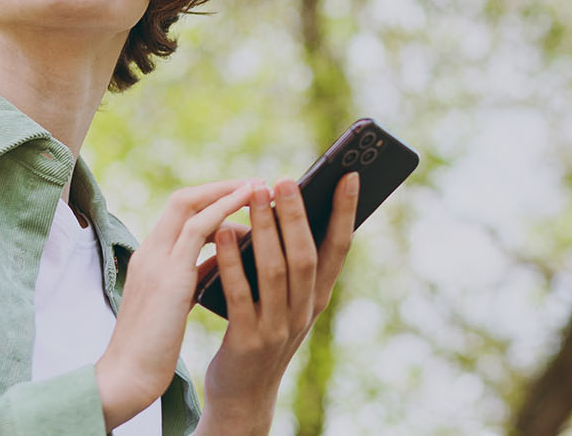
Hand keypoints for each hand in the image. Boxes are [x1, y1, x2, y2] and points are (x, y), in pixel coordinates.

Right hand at [95, 179, 254, 429]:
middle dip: (222, 187)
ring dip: (227, 191)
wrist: (128, 376)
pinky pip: (198, 229)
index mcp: (150, 258)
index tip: (242, 196)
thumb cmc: (151, 347)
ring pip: (190, 205)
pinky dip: (224, 211)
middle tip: (257, 183)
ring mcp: (156, 259)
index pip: (179, 213)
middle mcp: (150, 251)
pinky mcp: (168, 275)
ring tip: (260, 187)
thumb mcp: (174, 302)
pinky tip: (249, 209)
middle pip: (184, 199)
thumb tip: (222, 259)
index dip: (211, 200)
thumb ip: (192, 276)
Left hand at [197, 172, 359, 434]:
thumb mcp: (287, 301)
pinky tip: (221, 234)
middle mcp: (304, 312)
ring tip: (253, 194)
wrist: (243, 396)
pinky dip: (232, 262)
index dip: (346, 213)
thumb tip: (284, 206)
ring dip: (264, 228)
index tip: (350, 176)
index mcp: (318, 298)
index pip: (339, 249)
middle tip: (284, 178)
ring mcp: (277, 328)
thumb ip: (290, 264)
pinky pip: (240, 294)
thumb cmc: (261, 333)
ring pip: (276, 271)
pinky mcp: (247, 341)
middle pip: (305, 256)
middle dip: (297, 214)